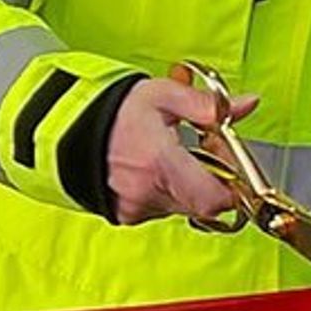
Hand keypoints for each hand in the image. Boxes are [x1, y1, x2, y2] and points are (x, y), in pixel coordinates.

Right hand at [108, 75, 260, 226]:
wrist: (65, 130)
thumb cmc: (110, 112)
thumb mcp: (162, 95)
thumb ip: (207, 104)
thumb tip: (245, 105)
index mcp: (160, 163)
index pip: (217, 198)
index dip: (233, 183)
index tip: (230, 161)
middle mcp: (148, 192)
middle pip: (204, 204)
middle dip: (214, 179)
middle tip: (204, 152)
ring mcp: (136, 208)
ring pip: (184, 206)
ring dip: (189, 185)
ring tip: (173, 155)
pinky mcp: (126, 215)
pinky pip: (161, 209)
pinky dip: (166, 191)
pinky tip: (154, 168)